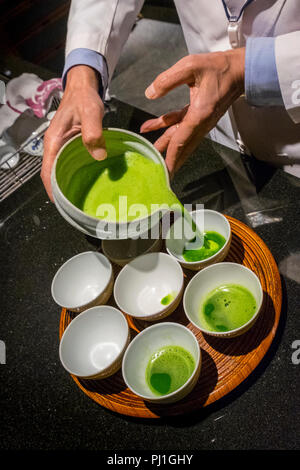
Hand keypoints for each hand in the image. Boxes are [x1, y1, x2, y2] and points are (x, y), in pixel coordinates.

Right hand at [41, 65, 106, 200]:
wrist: (84, 87)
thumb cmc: (84, 98)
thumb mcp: (90, 112)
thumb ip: (93, 132)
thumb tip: (99, 156)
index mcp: (54, 141)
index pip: (47, 171)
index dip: (52, 189)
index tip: (61, 203)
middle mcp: (56, 146)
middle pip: (54, 174)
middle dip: (62, 191)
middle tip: (76, 206)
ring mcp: (63, 147)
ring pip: (63, 170)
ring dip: (70, 183)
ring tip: (83, 198)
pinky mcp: (72, 146)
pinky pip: (72, 163)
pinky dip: (77, 174)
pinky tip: (90, 181)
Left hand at [140, 48, 244, 177]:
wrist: (240, 70)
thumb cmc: (220, 67)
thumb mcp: (191, 66)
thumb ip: (168, 80)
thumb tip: (150, 93)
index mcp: (200, 113)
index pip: (181, 139)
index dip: (171, 155)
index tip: (166, 170)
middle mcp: (201, 122)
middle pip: (182, 145)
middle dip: (170, 159)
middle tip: (159, 172)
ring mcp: (201, 121)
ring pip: (181, 137)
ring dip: (166, 144)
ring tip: (151, 151)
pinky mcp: (200, 115)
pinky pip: (182, 126)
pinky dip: (168, 127)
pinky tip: (154, 125)